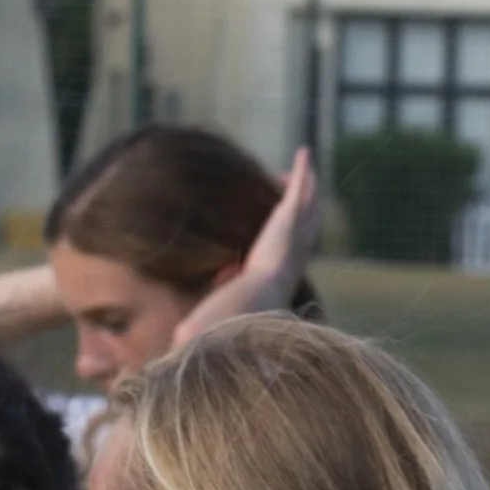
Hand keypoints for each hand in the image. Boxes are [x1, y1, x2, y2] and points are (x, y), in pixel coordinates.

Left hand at [172, 147, 320, 337]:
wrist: (246, 311)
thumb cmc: (231, 325)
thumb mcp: (216, 318)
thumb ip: (204, 323)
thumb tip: (181, 336)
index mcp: (275, 279)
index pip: (286, 256)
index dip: (287, 242)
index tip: (278, 231)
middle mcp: (291, 258)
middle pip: (305, 229)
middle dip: (305, 210)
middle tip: (300, 191)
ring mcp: (293, 239)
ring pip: (308, 208)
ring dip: (308, 190)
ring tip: (305, 171)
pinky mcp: (287, 221)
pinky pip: (299, 191)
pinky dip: (304, 172)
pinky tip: (302, 154)